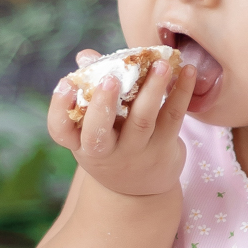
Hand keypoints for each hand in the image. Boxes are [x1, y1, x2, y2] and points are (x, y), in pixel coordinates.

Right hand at [47, 48, 196, 200]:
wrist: (138, 191)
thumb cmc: (111, 144)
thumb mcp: (94, 127)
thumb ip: (92, 89)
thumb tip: (86, 56)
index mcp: (80, 143)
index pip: (60, 130)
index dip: (59, 107)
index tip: (65, 82)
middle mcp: (104, 152)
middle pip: (98, 134)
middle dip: (103, 105)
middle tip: (110, 79)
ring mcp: (135, 152)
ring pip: (142, 120)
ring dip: (152, 89)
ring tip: (161, 64)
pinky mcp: (163, 148)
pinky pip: (173, 117)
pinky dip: (181, 92)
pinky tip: (188, 71)